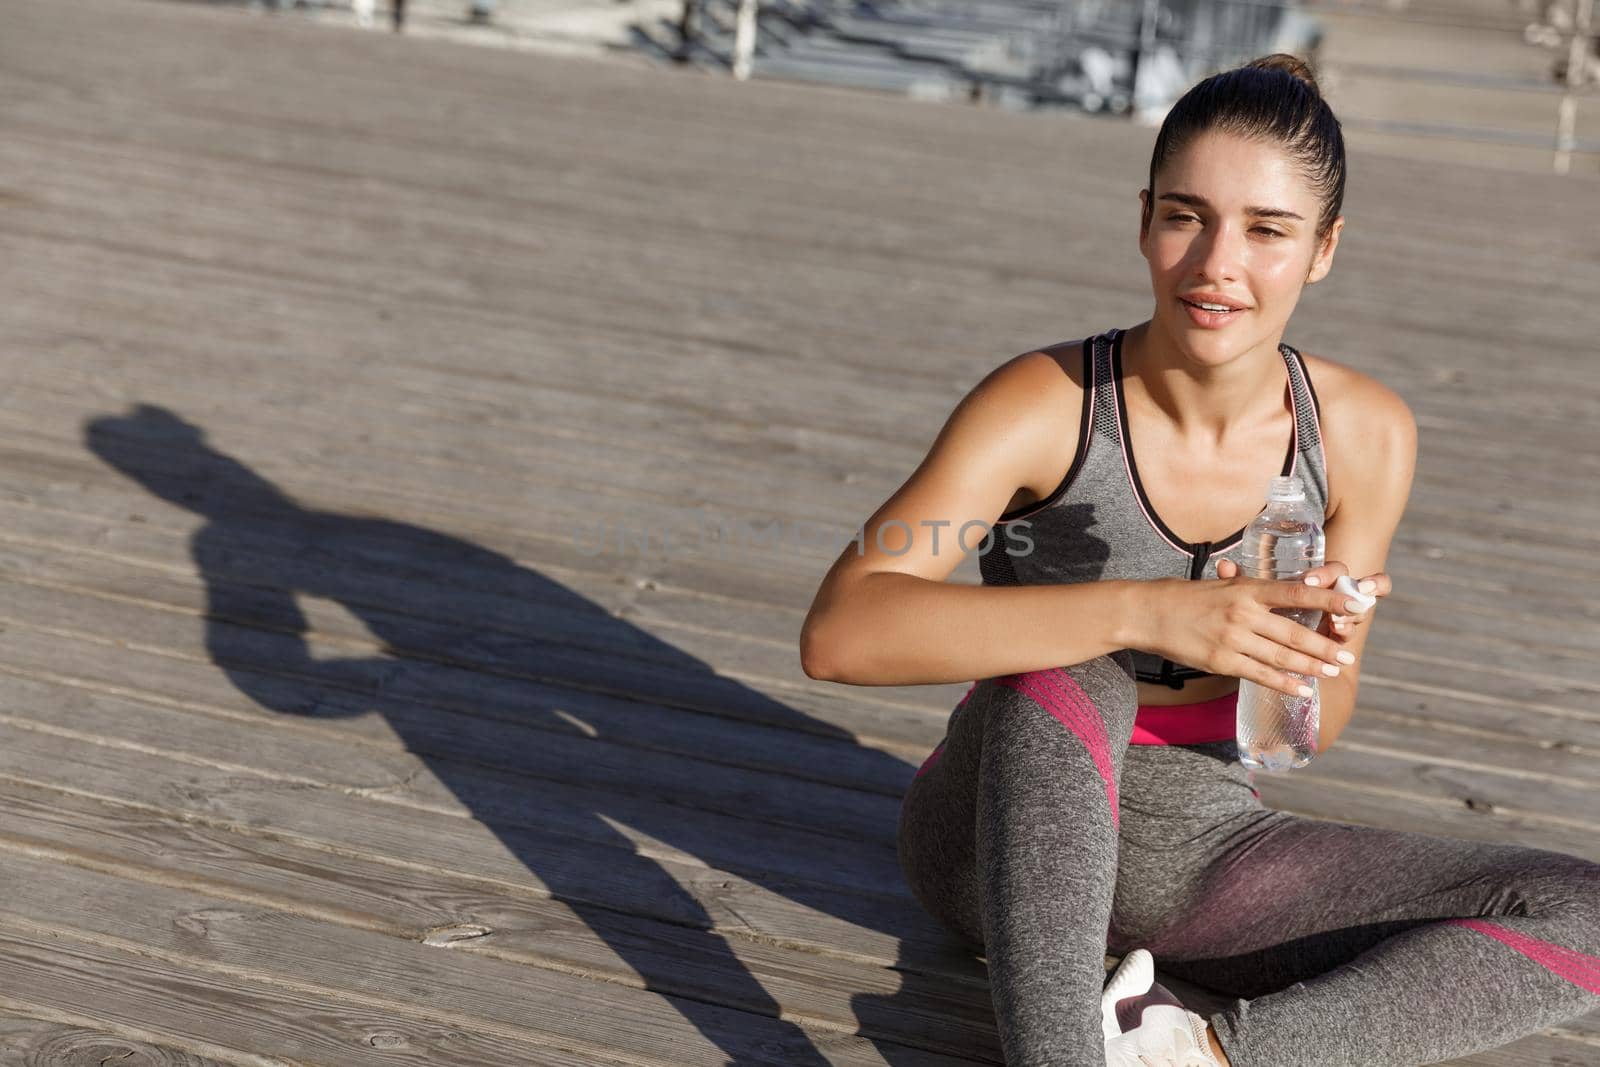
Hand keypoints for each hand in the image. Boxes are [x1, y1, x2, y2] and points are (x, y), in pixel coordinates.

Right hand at [1139, 563, 1364, 698]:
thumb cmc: (1186, 597)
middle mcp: (1242, 613)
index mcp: (1246, 589)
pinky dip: (1284, 684)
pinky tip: (1303, 690)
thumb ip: (1252, 591)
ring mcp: (1232, 639)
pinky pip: (1260, 675)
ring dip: (1310, 667)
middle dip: (1324, 645)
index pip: (1296, 592)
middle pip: (1294, 632)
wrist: (1148, 613)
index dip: (1329, 600)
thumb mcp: (1221, 585)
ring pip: (1281, 656)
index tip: (1356, 604)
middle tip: (1348, 654)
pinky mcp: (1221, 661)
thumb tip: (1286, 593)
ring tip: (1333, 672)